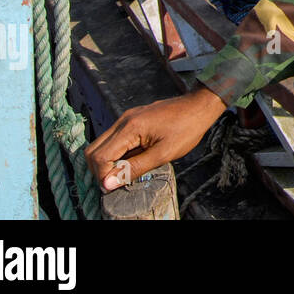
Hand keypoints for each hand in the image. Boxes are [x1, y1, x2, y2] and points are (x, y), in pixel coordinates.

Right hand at [86, 86, 225, 190]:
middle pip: (94, 150)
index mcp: (130, 128)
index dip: (103, 176)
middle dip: (100, 170)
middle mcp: (123, 120)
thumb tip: (108, 184)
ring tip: (126, 172)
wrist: (199, 106)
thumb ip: (134, 168)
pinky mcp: (131, 119)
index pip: (100, 156)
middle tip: (116, 182)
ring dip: (108, 162)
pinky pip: (114, 138)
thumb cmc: (187, 129)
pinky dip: (117, 153)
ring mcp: (126, 118)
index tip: (114, 187)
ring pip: (102, 144)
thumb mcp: (163, 154)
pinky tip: (133, 159)